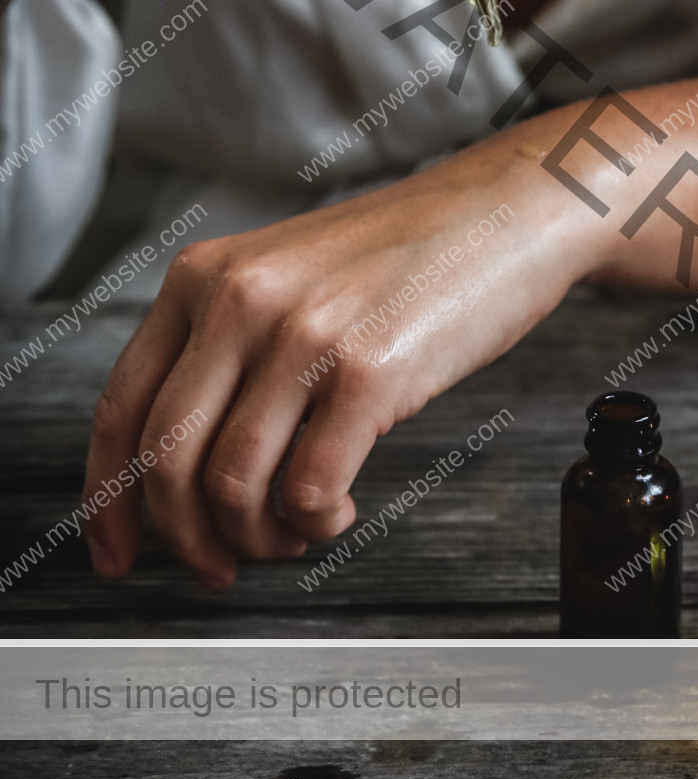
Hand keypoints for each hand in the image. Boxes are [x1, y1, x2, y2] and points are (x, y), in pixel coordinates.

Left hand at [82, 133, 596, 586]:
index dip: (107, 501)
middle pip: (165, 459)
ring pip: (229, 484)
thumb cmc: (415, 253)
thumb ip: (233, 345)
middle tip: (221, 565)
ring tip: (295, 534)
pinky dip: (315, 522)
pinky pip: (307, 488)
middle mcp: (240, 301)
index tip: (114, 551)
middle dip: (185, 539)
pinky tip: (339, 509)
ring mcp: (303, 335)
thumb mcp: (291, 278)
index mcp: (204, 278)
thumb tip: (194, 465)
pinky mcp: (369, 372)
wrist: (509, 213)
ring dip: (258, 538)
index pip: (120, 408)